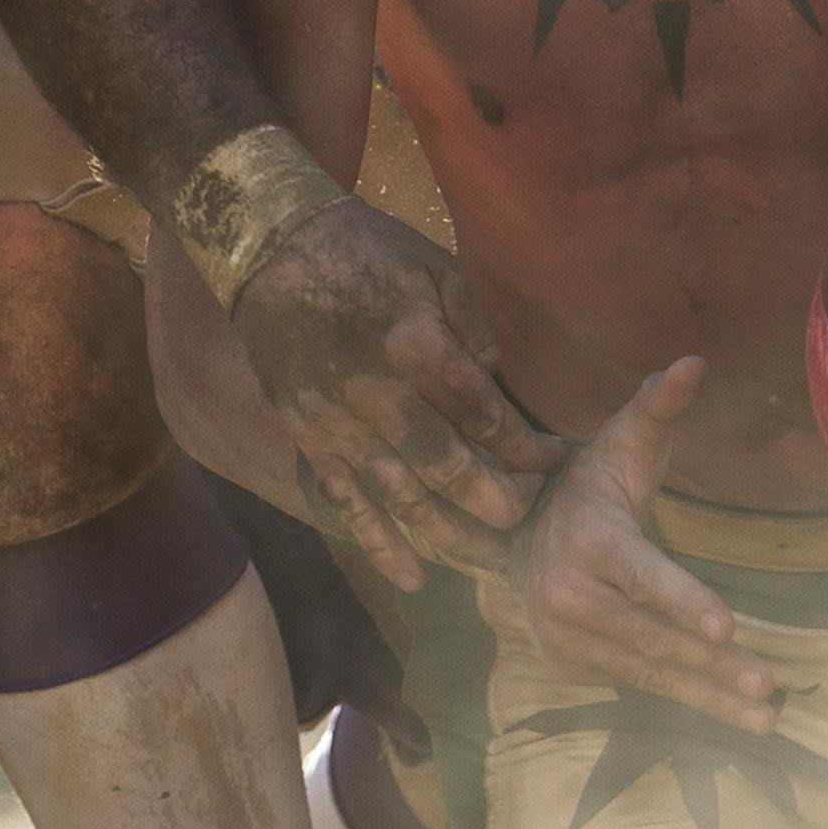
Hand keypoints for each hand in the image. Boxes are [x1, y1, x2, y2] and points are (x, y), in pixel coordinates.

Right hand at [230, 195, 557, 586]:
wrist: (271, 252)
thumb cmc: (365, 251)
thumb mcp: (436, 267)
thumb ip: (475, 330)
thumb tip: (501, 387)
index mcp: (415, 347)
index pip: (484, 417)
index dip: (526, 448)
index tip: (557, 462)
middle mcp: (377, 398)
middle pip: (448, 471)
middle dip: (498, 503)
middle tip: (532, 517)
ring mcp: (339, 426)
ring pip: (402, 500)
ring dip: (452, 537)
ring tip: (494, 561)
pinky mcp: (310, 440)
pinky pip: (347, 503)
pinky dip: (380, 544)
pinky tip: (414, 577)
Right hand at [498, 359, 789, 734]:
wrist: (514, 532)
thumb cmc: (588, 482)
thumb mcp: (620, 441)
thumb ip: (658, 407)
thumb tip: (694, 363)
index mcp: (588, 539)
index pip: (642, 575)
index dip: (683, 602)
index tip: (725, 628)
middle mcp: (568, 595)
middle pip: (652, 637)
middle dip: (712, 665)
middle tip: (767, 685)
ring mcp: (565, 638)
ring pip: (649, 672)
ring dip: (707, 698)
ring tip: (764, 718)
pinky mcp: (570, 666)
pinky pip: (636, 685)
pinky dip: (684, 703)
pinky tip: (729, 716)